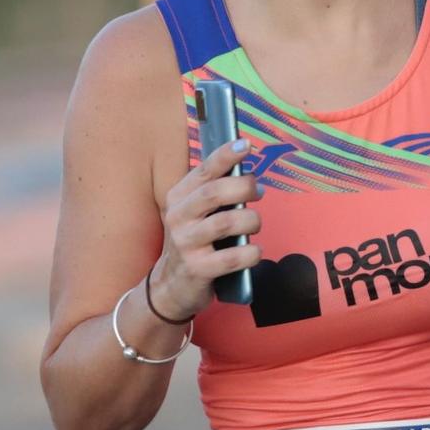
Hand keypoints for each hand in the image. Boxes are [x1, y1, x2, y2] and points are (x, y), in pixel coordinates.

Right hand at [150, 138, 263, 321]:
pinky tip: (254, 252)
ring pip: (225, 223)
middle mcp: (178, 217)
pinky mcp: (197, 269)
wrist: (171, 285)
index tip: (245, 144)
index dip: (225, 155)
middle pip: (214, 193)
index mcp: (178, 197)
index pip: (203, 170)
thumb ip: (215, 194)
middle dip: (243, 187)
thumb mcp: (195, 213)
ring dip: (250, 221)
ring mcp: (186, 244)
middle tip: (259, 191)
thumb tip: (251, 179)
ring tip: (255, 224)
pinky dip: (250, 253)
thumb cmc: (193, 241)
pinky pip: (232, 258)